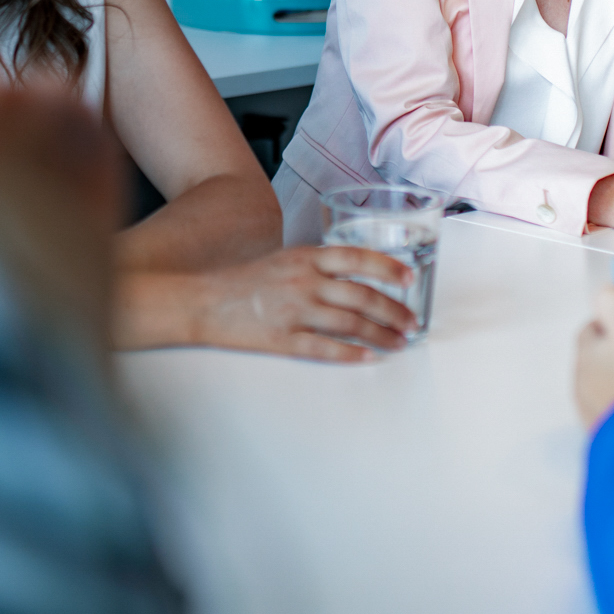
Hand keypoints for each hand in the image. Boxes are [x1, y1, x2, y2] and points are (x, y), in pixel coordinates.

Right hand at [132, 246, 420, 361]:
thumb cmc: (241, 281)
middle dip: (393, 310)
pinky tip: (368, 356)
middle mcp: (303, 281)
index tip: (409, 279)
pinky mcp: (283, 339)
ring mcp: (294, 311)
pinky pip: (325, 348)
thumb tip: (351, 278)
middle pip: (361, 295)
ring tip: (399, 342)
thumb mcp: (281, 260)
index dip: (387, 268)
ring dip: (381, 334)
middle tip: (412, 322)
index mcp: (304, 257)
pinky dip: (351, 353)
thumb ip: (314, 266)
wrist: (202, 302)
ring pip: (350, 324)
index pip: (356, 258)